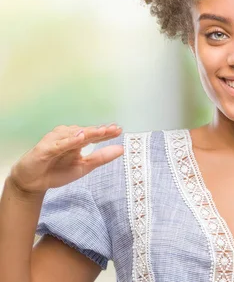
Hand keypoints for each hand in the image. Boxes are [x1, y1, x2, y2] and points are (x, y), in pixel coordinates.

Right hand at [8, 124, 123, 194]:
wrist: (33, 183)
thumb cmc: (57, 172)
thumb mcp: (84, 167)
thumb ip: (101, 158)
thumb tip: (122, 149)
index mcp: (77, 141)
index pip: (95, 135)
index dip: (107, 133)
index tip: (120, 130)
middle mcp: (67, 137)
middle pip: (87, 132)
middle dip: (101, 131)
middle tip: (114, 129)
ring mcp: (56, 141)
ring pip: (74, 135)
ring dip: (88, 132)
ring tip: (102, 130)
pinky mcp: (46, 148)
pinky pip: (60, 144)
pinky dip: (70, 141)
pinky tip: (80, 137)